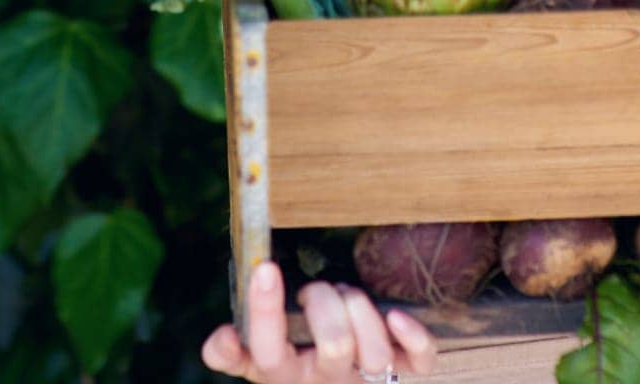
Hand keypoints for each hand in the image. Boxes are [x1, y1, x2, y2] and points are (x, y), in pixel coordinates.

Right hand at [202, 260, 437, 380]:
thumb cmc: (303, 361)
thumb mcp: (268, 358)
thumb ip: (240, 352)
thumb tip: (220, 341)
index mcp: (286, 377)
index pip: (268, 356)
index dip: (264, 315)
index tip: (265, 268)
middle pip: (334, 349)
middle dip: (327, 303)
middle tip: (318, 289)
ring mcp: (367, 382)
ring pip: (376, 355)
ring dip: (364, 311)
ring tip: (349, 297)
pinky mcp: (406, 376)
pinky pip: (419, 361)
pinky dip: (412, 336)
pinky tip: (397, 316)